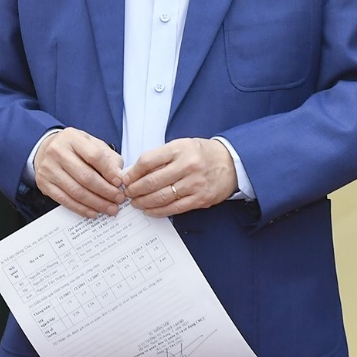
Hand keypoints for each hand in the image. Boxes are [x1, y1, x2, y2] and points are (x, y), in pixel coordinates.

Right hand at [34, 128, 125, 217]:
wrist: (45, 149)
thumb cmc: (73, 148)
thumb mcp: (91, 144)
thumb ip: (108, 157)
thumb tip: (119, 177)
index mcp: (72, 138)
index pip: (94, 156)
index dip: (109, 171)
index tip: (119, 182)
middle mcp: (57, 152)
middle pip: (85, 176)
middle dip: (105, 191)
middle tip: (118, 199)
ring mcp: (48, 168)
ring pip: (76, 191)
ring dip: (96, 203)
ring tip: (110, 208)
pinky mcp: (44, 183)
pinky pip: (65, 200)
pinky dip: (81, 208)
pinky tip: (93, 212)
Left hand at [121, 138, 236, 216]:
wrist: (231, 162)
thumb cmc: (202, 153)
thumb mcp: (181, 146)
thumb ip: (160, 157)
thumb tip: (135, 172)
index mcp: (179, 149)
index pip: (148, 161)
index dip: (133, 172)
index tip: (125, 179)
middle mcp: (187, 166)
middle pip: (152, 181)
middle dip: (135, 190)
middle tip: (127, 193)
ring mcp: (194, 184)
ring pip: (162, 197)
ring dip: (144, 202)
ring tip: (136, 203)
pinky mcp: (200, 199)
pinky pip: (174, 208)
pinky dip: (158, 211)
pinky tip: (150, 210)